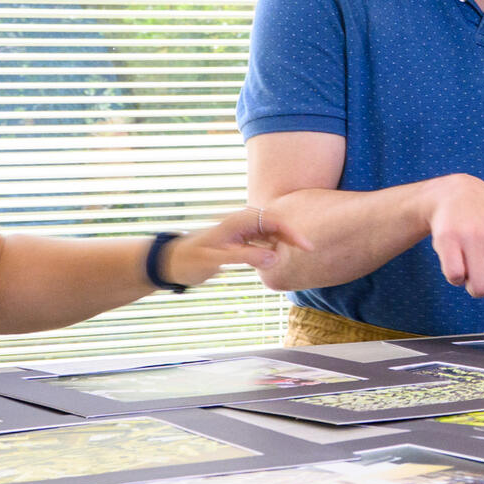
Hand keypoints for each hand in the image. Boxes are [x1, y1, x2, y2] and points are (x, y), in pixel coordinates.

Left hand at [165, 210, 316, 285]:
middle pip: (275, 224)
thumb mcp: (218, 259)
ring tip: (296, 253)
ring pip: (270, 232)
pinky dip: (272, 248)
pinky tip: (276, 258)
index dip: (292, 232)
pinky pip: (262, 240)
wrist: (174, 262)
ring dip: (283, 241)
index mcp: (238, 221)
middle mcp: (241, 222)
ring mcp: (241, 230)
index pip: (273, 221)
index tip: (307, 247)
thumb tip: (275, 257)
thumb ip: (245, 256)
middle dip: (292, 235)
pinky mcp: (240, 240)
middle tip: (309, 250)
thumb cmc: (191, 260)